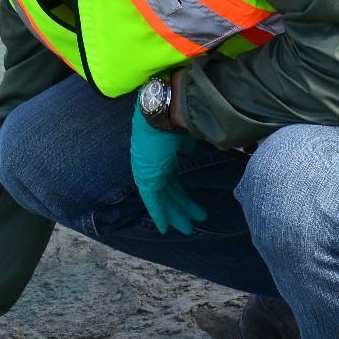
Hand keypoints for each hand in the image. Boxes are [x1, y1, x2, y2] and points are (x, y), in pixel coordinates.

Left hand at [130, 106, 207, 234]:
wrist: (165, 110)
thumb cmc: (176, 116)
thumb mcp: (183, 132)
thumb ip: (183, 143)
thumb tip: (186, 147)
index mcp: (158, 153)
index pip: (170, 179)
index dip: (179, 193)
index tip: (188, 205)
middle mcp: (150, 164)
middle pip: (166, 191)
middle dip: (180, 207)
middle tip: (192, 222)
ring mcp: (146, 171)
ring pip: (161, 198)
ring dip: (175, 214)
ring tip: (188, 229)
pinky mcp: (146, 177)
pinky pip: (152, 200)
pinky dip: (159, 214)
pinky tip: (164, 227)